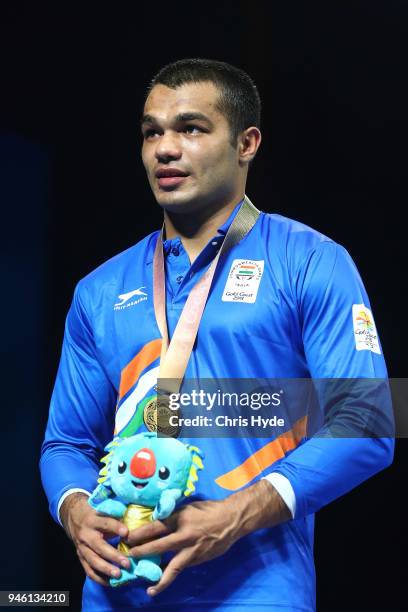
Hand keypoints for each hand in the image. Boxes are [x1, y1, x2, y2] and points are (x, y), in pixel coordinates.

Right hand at [60, 492, 130, 585]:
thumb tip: (136, 520)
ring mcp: (82, 547)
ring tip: (119, 575)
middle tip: (127, 563)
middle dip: (113, 556)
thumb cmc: (95, 512)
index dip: (116, 527)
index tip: (127, 533)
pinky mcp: (80, 557)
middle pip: (99, 546)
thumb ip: (117, 515)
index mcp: (93, 519)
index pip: (105, 523)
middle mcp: (86, 534)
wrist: (74, 516)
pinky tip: (110, 582)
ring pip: (93, 560)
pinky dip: (98, 578)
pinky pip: (88, 570)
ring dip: (106, 569)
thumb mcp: (103, 509)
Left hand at [126, 480, 290, 595]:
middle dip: (142, 552)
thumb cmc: (208, 510)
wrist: (232, 519)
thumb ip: (172, 515)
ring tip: (149, 588)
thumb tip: (154, 522)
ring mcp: (193, 549)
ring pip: (173, 567)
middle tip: (129, 556)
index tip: (127, 538)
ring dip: (159, 578)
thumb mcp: (188, 507)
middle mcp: (185, 534)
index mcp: (181, 517)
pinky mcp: (199, 559)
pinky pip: (183, 568)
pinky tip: (163, 582)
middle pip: (159, 545)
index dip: (140, 533)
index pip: (156, 526)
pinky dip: (173, 575)